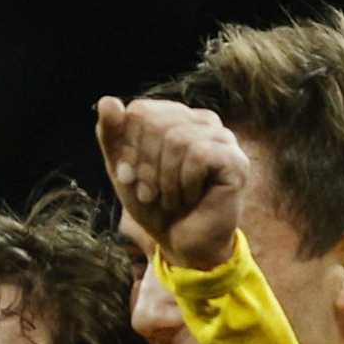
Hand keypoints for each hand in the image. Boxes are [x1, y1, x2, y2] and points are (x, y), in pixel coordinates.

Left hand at [96, 97, 248, 271]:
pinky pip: (198, 155)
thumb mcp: (122, 168)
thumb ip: (112, 135)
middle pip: (157, 123)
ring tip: (169, 198)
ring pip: (178, 139)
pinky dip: (183, 183)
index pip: (140, 111)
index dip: (127, 146)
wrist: (180, 242)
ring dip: (164, 179)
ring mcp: (224, 139)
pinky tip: (189, 198)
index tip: (127, 176)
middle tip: (148, 193)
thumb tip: (107, 101)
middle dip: (144, 164)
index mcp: (176, 117)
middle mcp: (203, 121)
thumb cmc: (153, 203)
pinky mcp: (237, 160)